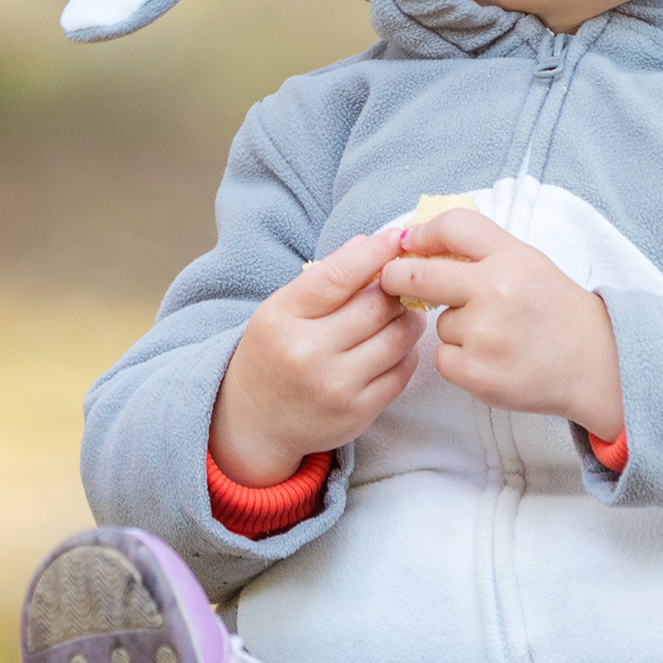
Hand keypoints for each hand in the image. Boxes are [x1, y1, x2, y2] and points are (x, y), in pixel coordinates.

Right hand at [213, 228, 417, 480]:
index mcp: (282, 318)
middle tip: (404, 282)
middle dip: (398, 288)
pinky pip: (402, 372)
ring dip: (409, 319)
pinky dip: (406, 353)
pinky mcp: (358, 413)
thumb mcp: (282, 310)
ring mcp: (335, 386)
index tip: (396, 237)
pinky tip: (394, 346)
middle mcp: (308, 353)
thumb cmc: (271, 356)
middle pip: (377, 306)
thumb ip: (325, 275)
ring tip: (401, 313)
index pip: (338, 276)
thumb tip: (369, 241)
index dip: (374, 253)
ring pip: (398, 338)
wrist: (253, 424)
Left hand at [381, 209, 623, 443]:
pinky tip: (492, 359)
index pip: (452, 227)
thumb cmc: (557, 311)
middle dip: (397, 278)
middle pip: (419, 276)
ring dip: (455, 329)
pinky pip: (443, 358)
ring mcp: (485, 334)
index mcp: (511, 257)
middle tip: (394, 281)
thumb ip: (481, 251)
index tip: (406, 241)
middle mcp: (495, 291)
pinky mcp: (477, 372)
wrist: (594, 363)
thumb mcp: (528, 263)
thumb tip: (420, 243)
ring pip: (439, 324)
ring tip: (495, 335)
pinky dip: (459, 360)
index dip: (421, 233)